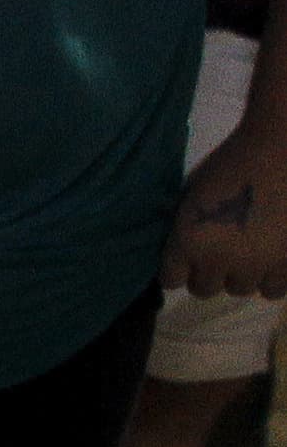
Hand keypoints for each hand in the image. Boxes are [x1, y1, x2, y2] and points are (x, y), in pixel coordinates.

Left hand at [169, 127, 286, 298]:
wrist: (279, 155)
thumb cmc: (230, 164)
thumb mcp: (192, 193)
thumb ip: (183, 223)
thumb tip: (178, 244)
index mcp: (188, 240)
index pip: (171, 280)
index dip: (175, 271)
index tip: (181, 263)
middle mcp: (220, 261)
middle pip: (204, 289)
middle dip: (206, 273)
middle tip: (215, 254)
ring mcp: (257, 267)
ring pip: (240, 290)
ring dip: (239, 275)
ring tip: (246, 253)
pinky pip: (273, 290)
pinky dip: (269, 278)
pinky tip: (270, 259)